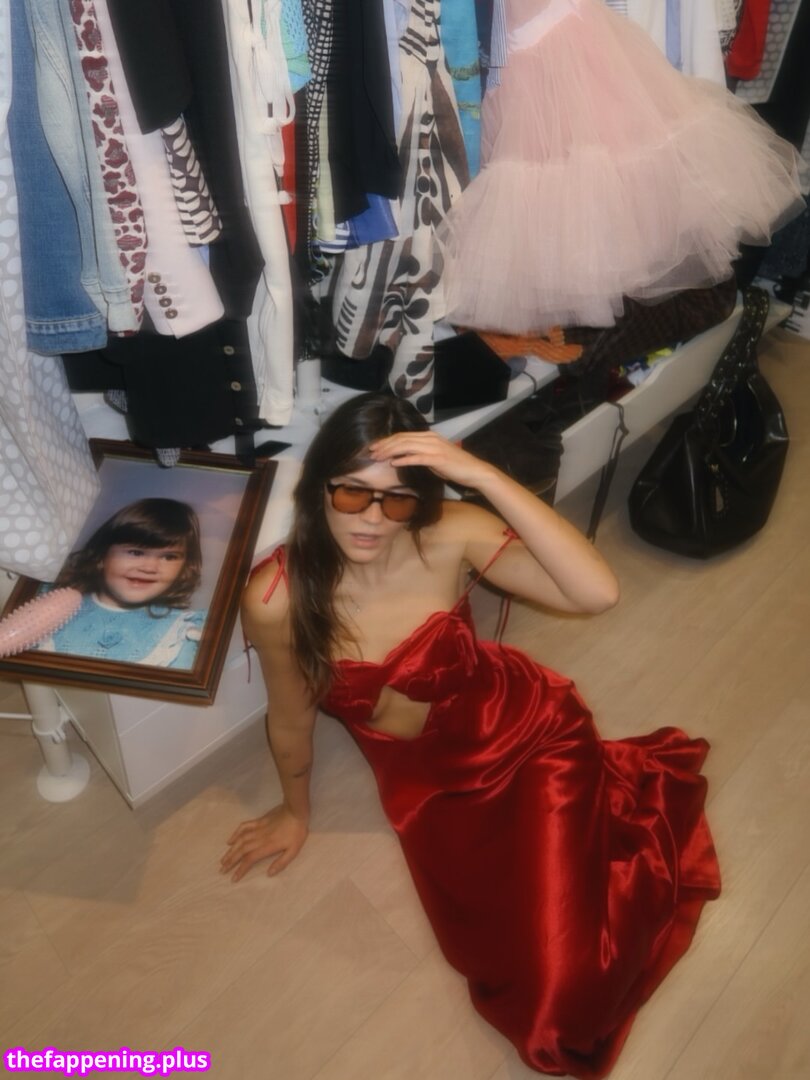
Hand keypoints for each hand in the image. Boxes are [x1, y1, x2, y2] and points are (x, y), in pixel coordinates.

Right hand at [220, 804, 308, 881]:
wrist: (295, 811)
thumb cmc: (296, 832)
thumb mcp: (294, 850)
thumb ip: (281, 862)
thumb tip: (269, 873)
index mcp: (267, 846)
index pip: (250, 859)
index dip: (241, 869)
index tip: (233, 878)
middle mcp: (259, 838)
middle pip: (241, 851)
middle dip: (231, 861)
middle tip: (221, 870)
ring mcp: (257, 828)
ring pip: (240, 840)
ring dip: (230, 850)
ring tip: (223, 860)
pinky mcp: (258, 821)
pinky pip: (244, 827)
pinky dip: (235, 833)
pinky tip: (229, 840)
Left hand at [369, 431, 495, 490]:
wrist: (474, 471)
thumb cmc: (455, 467)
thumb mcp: (435, 458)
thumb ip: (420, 455)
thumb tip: (402, 457)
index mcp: (428, 436)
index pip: (403, 436)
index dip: (387, 441)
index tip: (374, 447)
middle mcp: (430, 438)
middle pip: (402, 439)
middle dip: (384, 445)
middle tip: (370, 451)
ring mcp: (434, 447)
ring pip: (406, 446)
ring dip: (390, 451)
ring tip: (378, 457)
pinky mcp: (438, 458)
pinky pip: (417, 458)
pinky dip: (404, 459)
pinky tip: (393, 463)